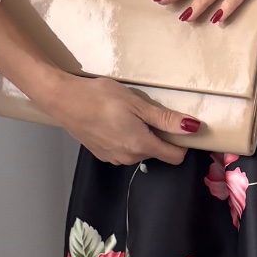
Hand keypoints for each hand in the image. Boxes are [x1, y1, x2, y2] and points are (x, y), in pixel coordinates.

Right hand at [43, 72, 200, 165]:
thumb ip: (166, 119)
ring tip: (127, 115)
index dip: (181, 142)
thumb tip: (192, 128)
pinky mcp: (103, 155)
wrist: (64, 100)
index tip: (177, 125)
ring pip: (140, 151)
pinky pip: (124, 150)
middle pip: (157, 152)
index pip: (175, 157)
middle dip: (158, 136)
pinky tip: (114, 121)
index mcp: (141, 146)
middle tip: (146, 112)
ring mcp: (114, 159)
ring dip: (141, 136)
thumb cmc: (100, 97)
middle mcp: (129, 158)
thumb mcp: (137, 104)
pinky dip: (125, 138)